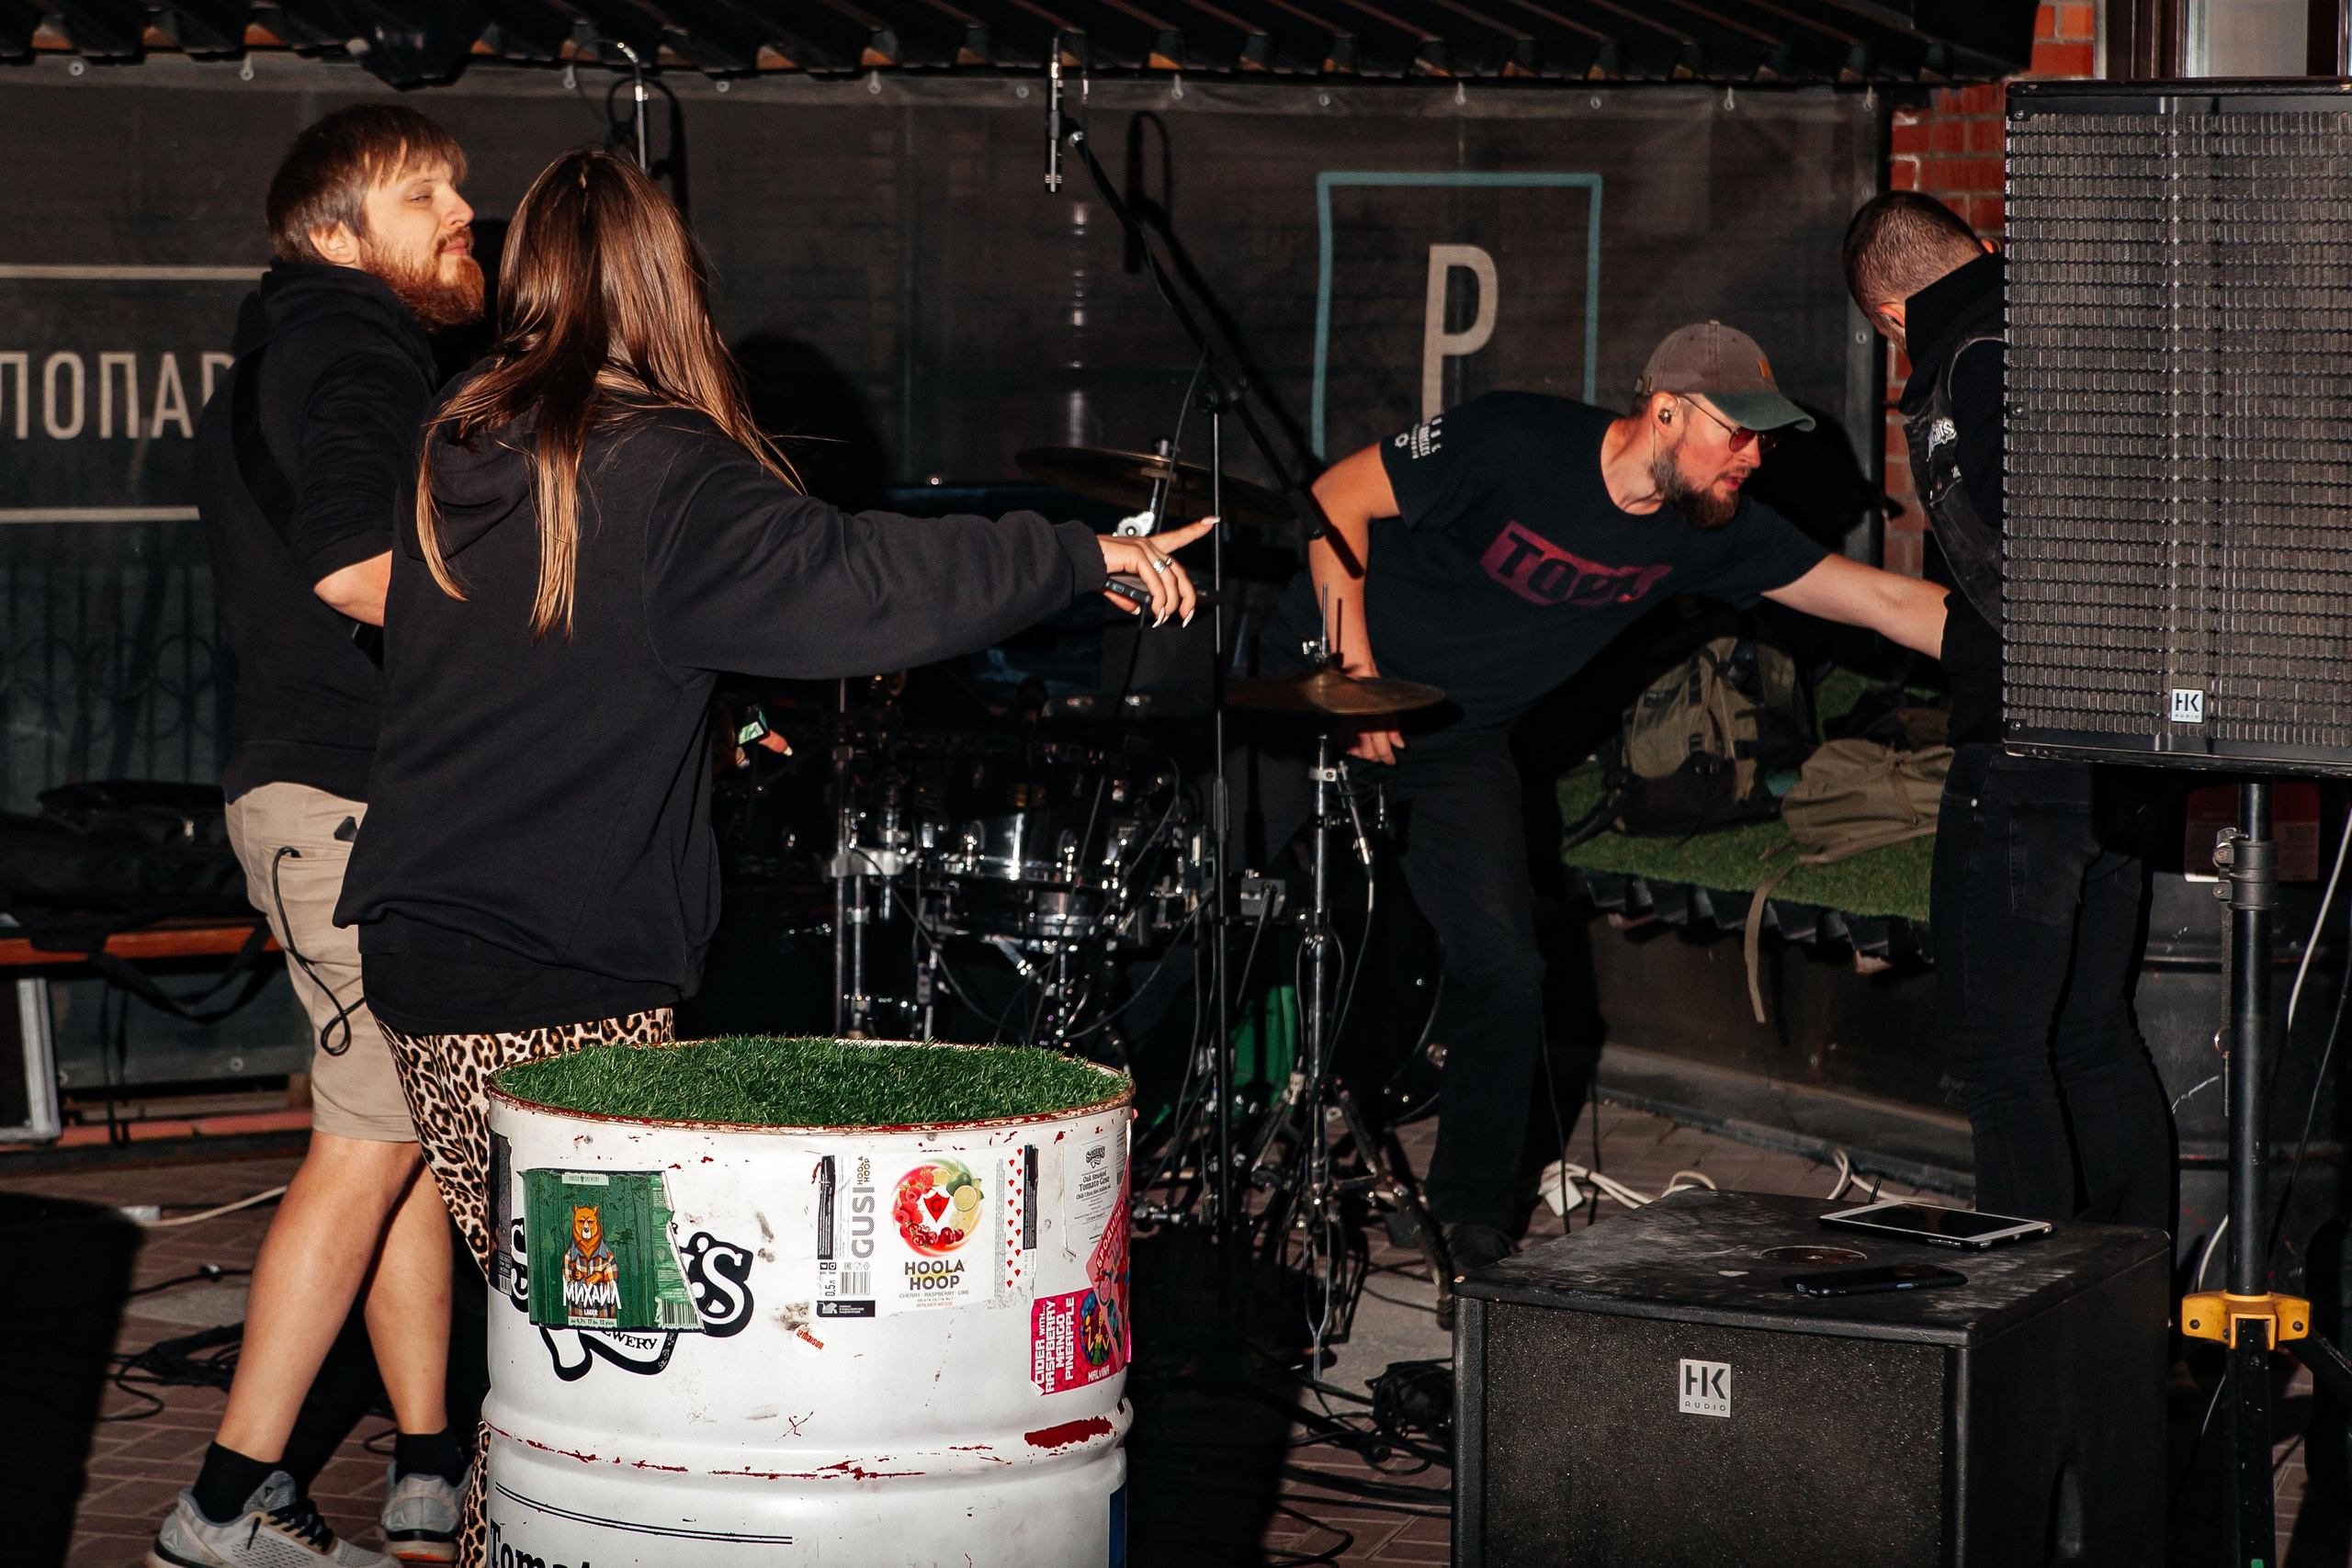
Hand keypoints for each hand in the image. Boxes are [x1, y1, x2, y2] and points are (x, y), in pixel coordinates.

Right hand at [1099, 517, 1214, 625]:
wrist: (1078, 560)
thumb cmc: (1095, 569)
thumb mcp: (1117, 586)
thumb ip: (1129, 597)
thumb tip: (1139, 610)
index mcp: (1145, 548)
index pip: (1175, 537)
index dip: (1193, 530)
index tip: (1210, 521)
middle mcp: (1148, 545)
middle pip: (1179, 571)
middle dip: (1187, 595)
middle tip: (1187, 615)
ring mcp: (1144, 548)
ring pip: (1170, 580)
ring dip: (1170, 604)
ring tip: (1163, 618)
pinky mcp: (1137, 554)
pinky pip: (1156, 582)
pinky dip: (1159, 599)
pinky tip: (1156, 610)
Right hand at [1338, 657, 1403, 765]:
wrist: (1355, 674)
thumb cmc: (1374, 688)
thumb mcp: (1389, 708)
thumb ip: (1394, 729)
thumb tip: (1400, 745)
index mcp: (1375, 725)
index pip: (1382, 751)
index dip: (1388, 759)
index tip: (1392, 762)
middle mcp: (1361, 729)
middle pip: (1368, 755)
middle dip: (1377, 758)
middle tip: (1383, 756)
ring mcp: (1349, 728)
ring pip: (1355, 751)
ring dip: (1364, 755)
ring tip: (1371, 752)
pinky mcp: (1340, 724)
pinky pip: (1343, 744)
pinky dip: (1350, 749)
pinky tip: (1356, 747)